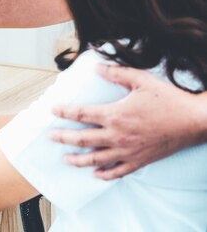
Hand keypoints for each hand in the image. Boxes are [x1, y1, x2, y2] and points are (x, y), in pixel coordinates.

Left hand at [51, 64, 204, 179]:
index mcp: (115, 115)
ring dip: (78, 160)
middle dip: (63, 138)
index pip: (81, 114)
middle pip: (82, 139)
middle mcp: (117, 136)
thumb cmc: (168, 100)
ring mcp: (127, 151)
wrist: (193, 121)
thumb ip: (116, 73)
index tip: (52, 110)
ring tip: (66, 158)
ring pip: (95, 160)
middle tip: (50, 136)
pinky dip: (104, 174)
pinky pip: (117, 172)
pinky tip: (95, 173)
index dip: (64, 112)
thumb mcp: (141, 80)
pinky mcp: (139, 161)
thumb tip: (96, 67)